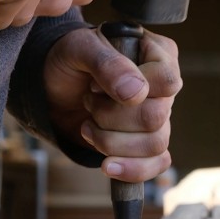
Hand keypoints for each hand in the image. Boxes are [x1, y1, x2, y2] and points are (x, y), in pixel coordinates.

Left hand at [44, 26, 182, 181]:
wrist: (53, 87)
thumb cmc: (70, 59)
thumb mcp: (78, 49)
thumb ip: (107, 64)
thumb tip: (136, 93)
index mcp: (158, 53)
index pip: (166, 80)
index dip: (132, 90)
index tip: (95, 85)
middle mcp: (164, 87)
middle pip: (156, 117)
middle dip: (111, 118)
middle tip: (88, 102)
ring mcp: (159, 116)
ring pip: (155, 144)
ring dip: (112, 142)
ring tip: (88, 126)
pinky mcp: (148, 143)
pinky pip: (158, 164)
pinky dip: (131, 169)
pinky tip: (108, 165)